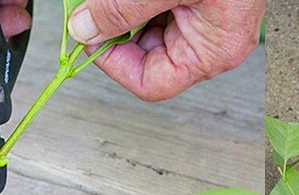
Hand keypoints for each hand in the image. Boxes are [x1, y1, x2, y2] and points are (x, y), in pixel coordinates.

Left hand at [67, 0, 263, 100]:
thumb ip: (123, 10)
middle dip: (119, 30)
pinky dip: (142, 1)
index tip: (90, 36)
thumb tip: (85, 29)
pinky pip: (162, 10)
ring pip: (151, 30)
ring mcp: (208, 22)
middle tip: (94, 8)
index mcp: (212, 52)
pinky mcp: (202, 4)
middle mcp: (212, 43)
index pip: (151, 82)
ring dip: (128, 12)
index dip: (114, 63)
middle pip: (148, 55)